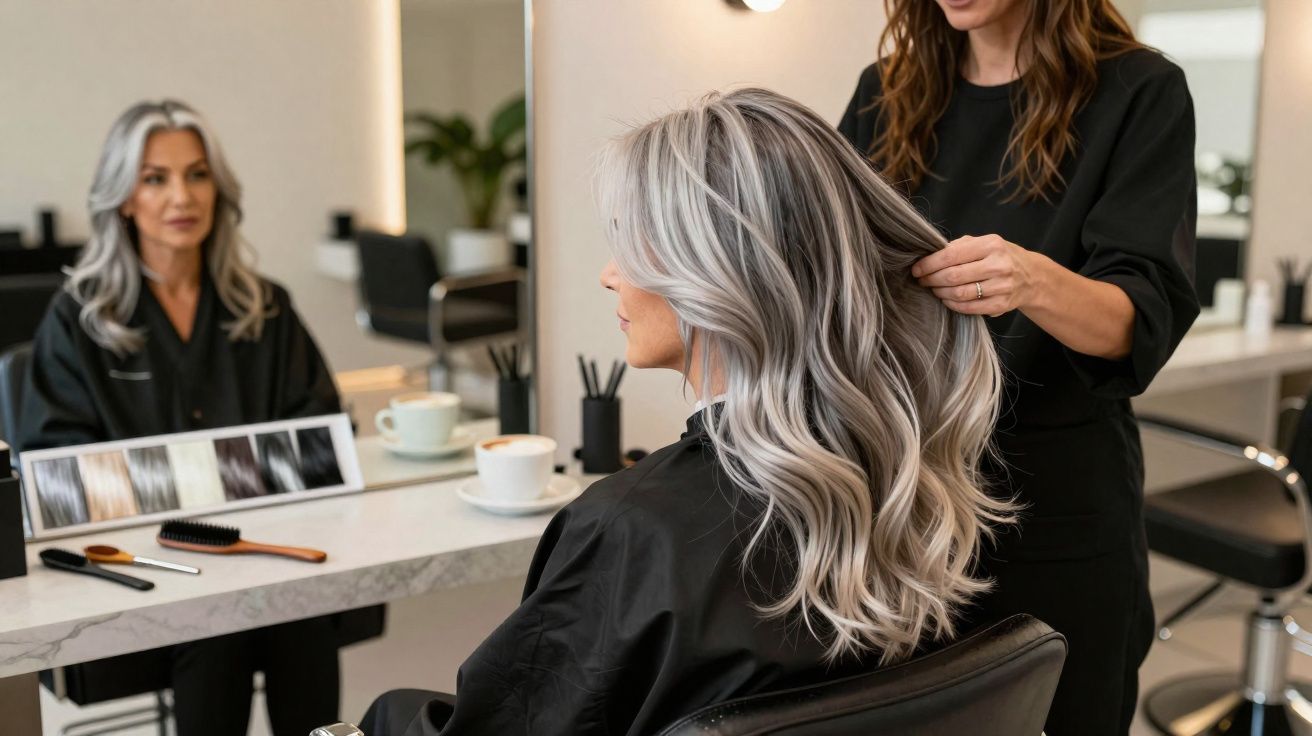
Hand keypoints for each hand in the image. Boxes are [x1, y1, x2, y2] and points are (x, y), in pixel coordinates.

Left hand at [911, 234, 1043, 316]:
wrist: (1031, 276)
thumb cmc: (999, 257)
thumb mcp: (984, 243)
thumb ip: (959, 246)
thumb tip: (929, 255)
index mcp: (991, 245)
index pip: (951, 255)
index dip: (929, 264)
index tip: (917, 269)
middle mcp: (999, 265)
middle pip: (953, 276)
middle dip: (931, 279)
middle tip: (922, 280)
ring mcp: (1002, 286)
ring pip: (959, 294)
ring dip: (940, 293)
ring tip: (934, 289)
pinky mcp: (1002, 305)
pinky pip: (968, 308)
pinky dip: (952, 305)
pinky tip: (946, 299)